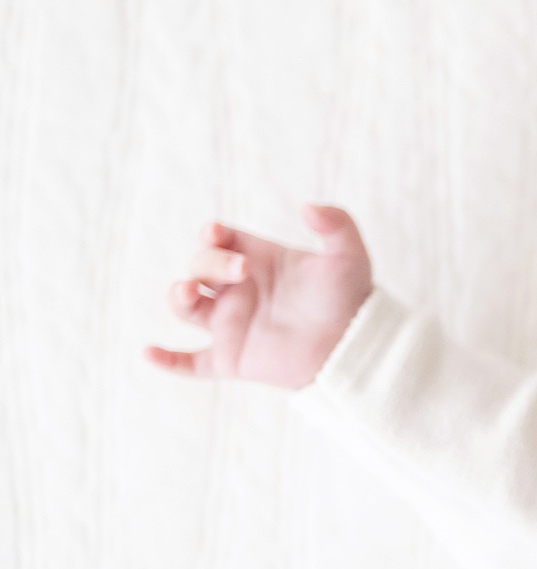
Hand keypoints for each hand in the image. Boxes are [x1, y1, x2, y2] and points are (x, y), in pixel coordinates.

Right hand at [143, 204, 373, 389]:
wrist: (356, 347)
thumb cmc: (351, 299)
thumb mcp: (349, 257)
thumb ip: (336, 225)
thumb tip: (307, 206)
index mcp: (258, 260)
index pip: (219, 239)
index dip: (212, 235)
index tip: (218, 235)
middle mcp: (238, 289)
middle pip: (200, 267)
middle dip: (210, 263)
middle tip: (241, 270)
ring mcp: (231, 323)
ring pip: (185, 306)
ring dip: (178, 296)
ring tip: (189, 293)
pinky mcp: (232, 358)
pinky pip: (190, 362)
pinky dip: (167, 360)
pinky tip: (149, 352)